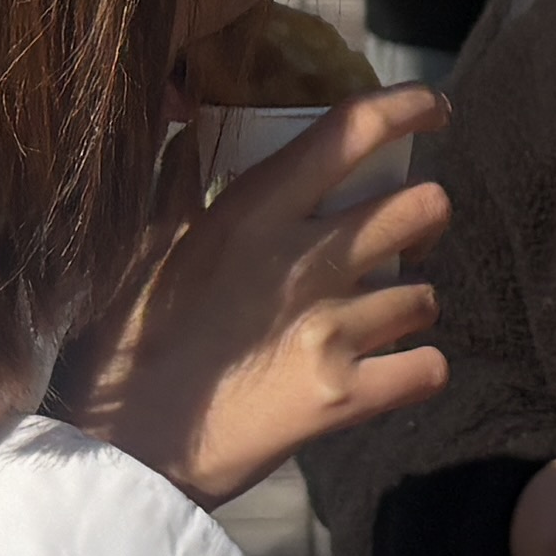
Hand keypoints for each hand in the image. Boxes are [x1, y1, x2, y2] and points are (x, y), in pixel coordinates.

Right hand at [55, 88, 451, 504]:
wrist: (120, 448)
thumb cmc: (123, 345)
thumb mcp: (140, 250)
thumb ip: (176, 186)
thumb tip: (188, 130)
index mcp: (253, 213)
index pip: (353, 130)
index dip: (409, 107)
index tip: (434, 110)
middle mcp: (303, 261)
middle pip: (422, 207)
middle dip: (425, 220)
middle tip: (404, 240)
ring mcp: (330, 329)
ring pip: (426, 296)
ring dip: (407, 307)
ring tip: (369, 323)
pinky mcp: (344, 395)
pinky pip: (428, 367)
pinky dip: (415, 370)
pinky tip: (387, 373)